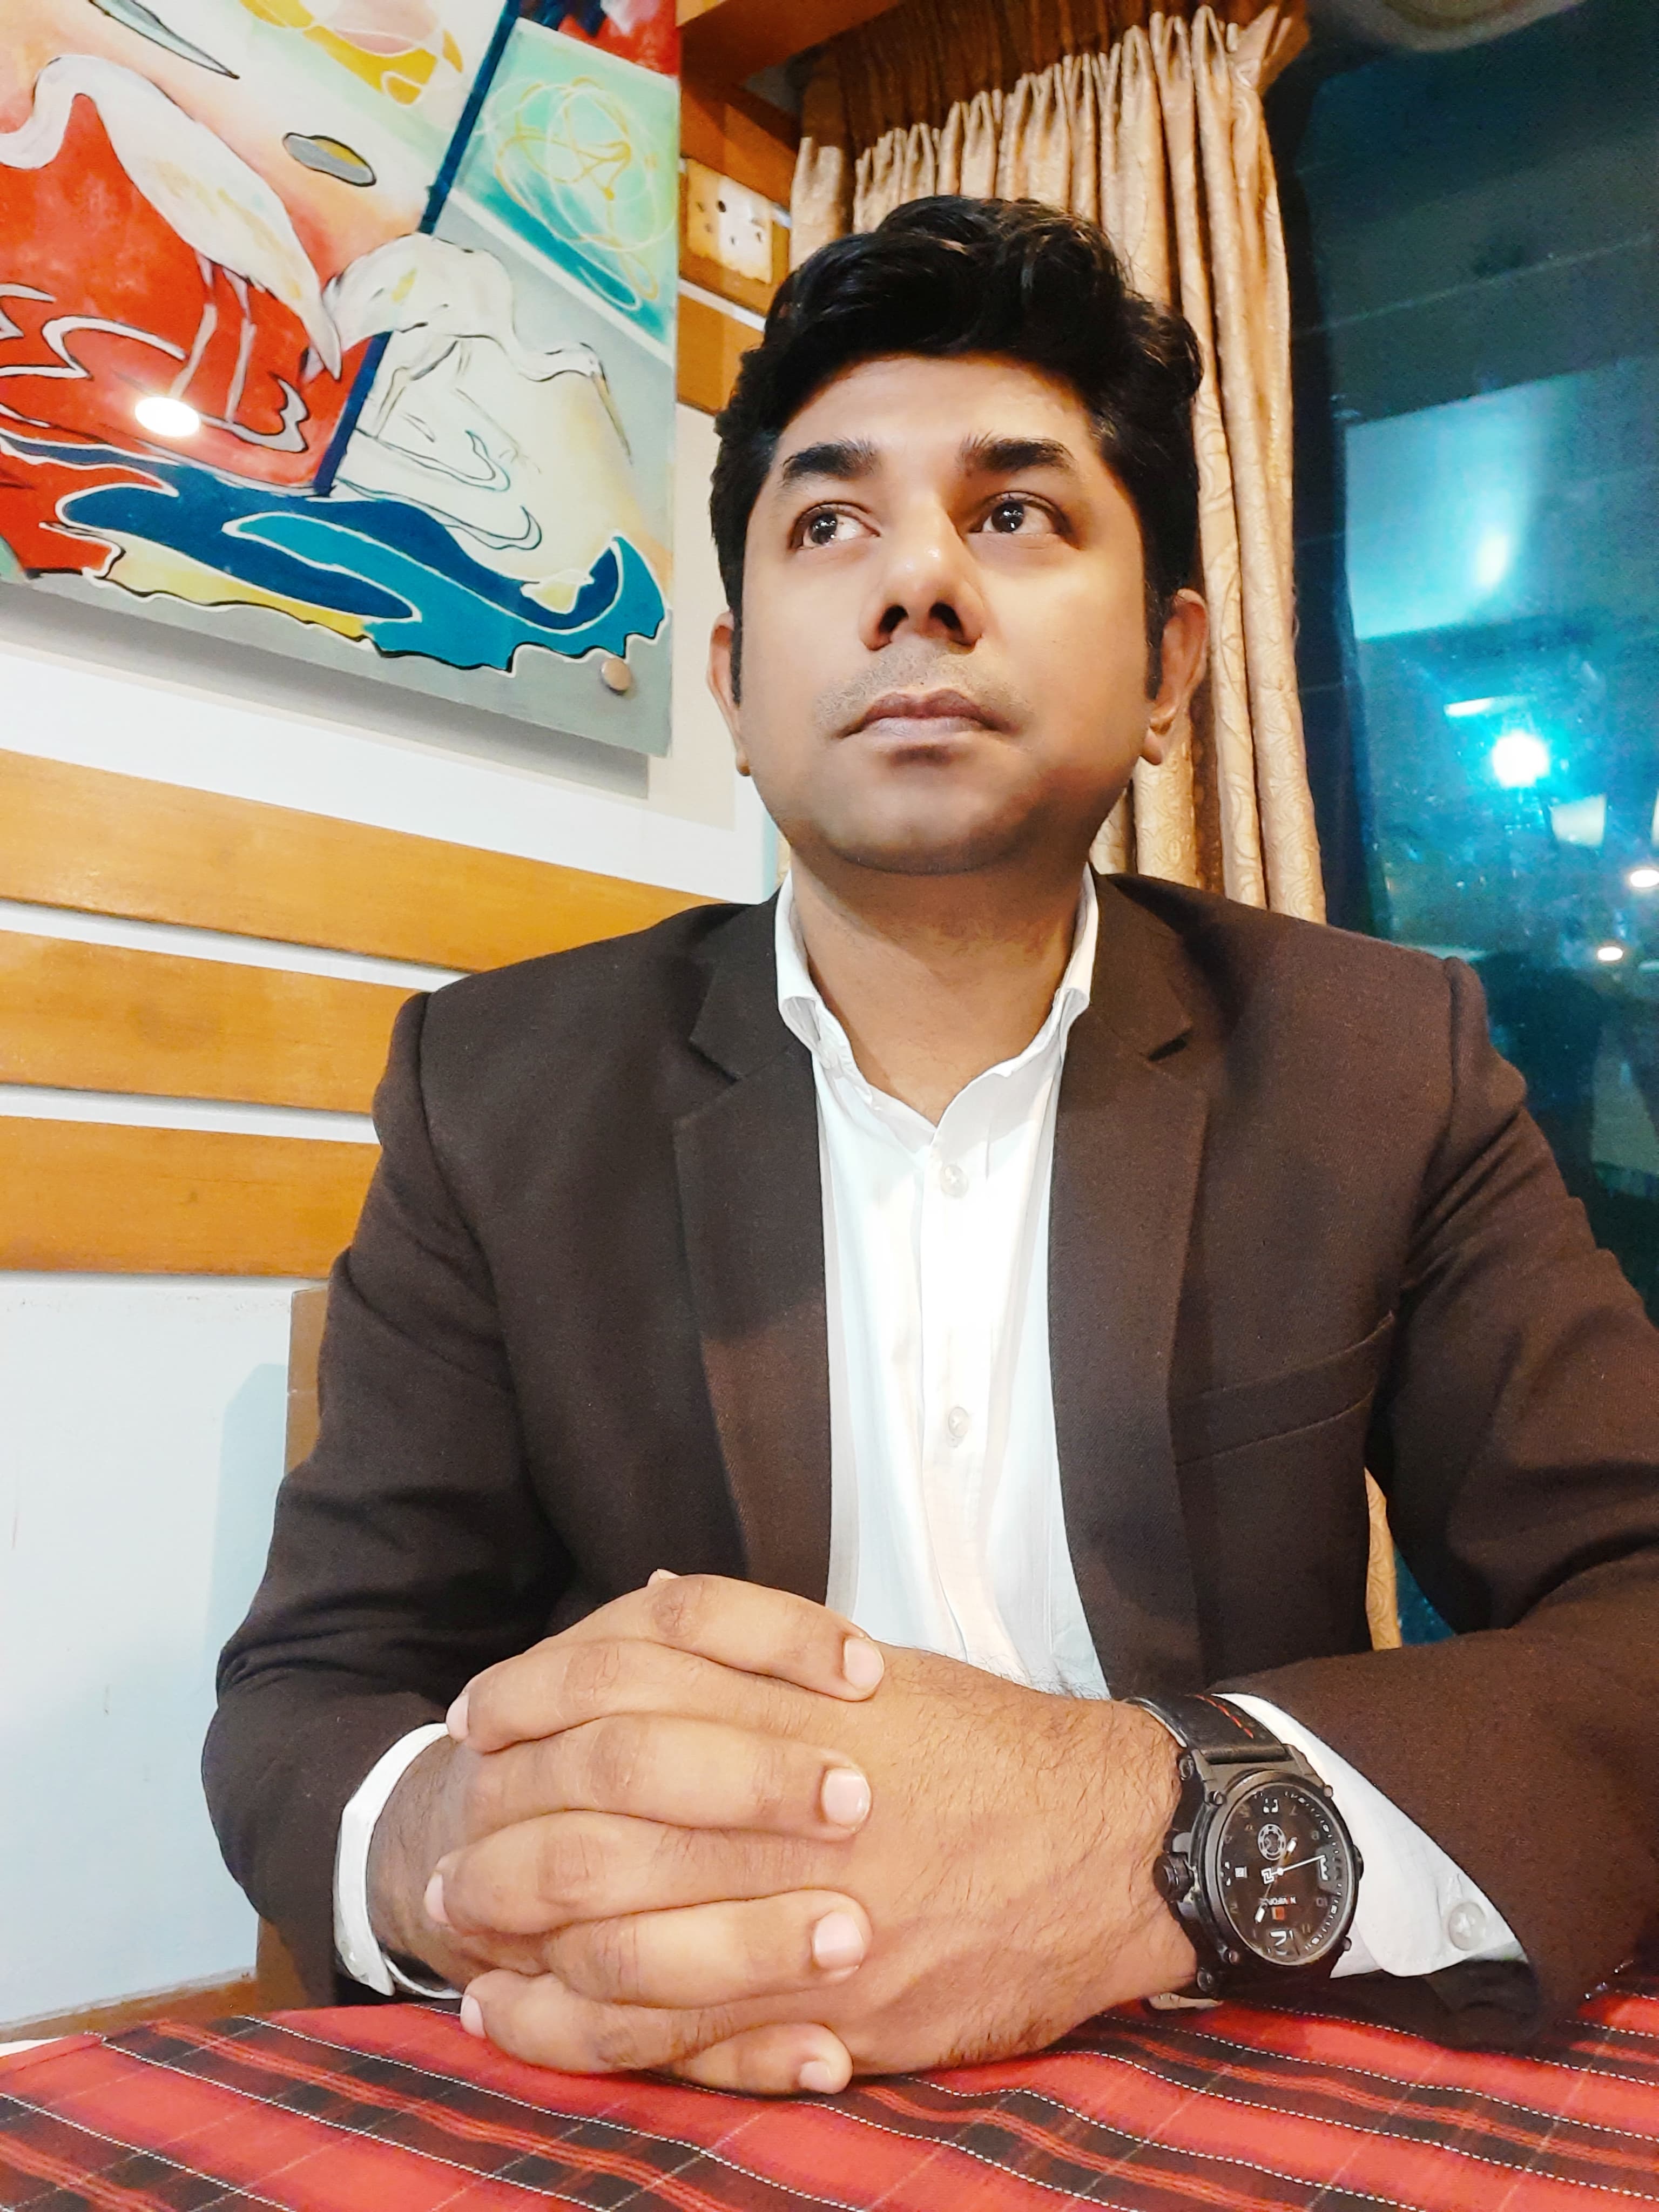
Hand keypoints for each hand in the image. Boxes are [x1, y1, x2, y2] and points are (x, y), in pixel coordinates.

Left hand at [447, 1593, 1195, 2086]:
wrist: (1112, 1847)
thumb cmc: (991, 1749)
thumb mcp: (878, 1668)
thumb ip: (756, 1645)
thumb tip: (643, 1599)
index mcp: (798, 1711)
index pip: (628, 1687)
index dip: (535, 1698)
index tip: (479, 1713)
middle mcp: (793, 1812)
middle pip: (601, 1814)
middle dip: (504, 1827)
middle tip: (450, 1837)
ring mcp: (807, 1923)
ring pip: (620, 1936)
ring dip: (521, 1936)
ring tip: (461, 1931)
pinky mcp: (831, 2016)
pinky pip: (675, 2036)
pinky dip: (577, 2032)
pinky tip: (517, 2018)